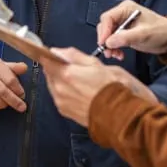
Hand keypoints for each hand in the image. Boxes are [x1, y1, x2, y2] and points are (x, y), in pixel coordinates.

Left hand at [42, 48, 157, 126]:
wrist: (120, 115)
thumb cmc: (113, 89)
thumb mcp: (97, 64)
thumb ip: (75, 56)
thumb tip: (60, 51)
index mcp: (67, 74)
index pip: (46, 61)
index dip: (49, 56)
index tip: (53, 55)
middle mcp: (60, 89)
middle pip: (49, 74)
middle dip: (57, 69)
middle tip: (74, 69)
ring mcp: (61, 102)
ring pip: (53, 86)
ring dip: (61, 82)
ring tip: (80, 82)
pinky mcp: (65, 112)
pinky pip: (59, 98)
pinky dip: (65, 93)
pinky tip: (80, 93)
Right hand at [96, 0, 166, 59]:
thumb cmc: (160, 32)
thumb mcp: (143, 34)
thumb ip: (125, 37)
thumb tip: (108, 42)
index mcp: (125, 8)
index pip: (108, 18)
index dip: (103, 31)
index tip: (103, 44)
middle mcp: (122, 14)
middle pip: (105, 26)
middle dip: (106, 40)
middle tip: (109, 53)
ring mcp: (123, 24)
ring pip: (108, 34)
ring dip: (109, 46)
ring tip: (115, 55)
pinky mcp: (124, 33)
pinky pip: (113, 40)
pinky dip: (114, 48)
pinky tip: (120, 55)